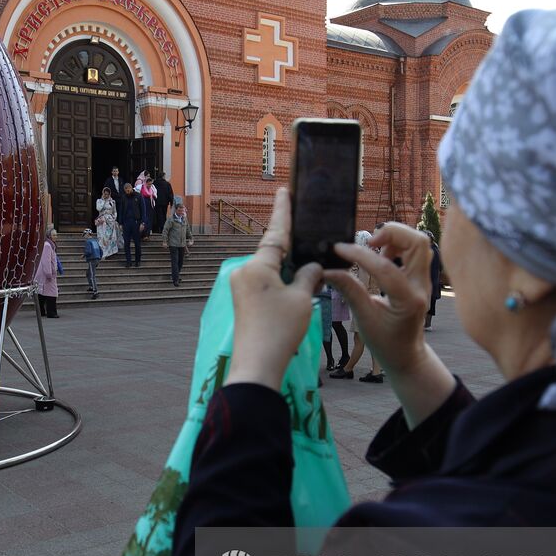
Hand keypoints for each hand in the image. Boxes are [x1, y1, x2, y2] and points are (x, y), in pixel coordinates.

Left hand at [226, 187, 322, 390]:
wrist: (257, 366)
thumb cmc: (280, 329)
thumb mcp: (302, 299)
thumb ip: (308, 276)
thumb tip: (311, 267)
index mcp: (258, 265)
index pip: (275, 231)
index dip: (283, 210)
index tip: (284, 190)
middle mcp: (245, 271)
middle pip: (274, 252)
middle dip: (294, 248)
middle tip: (313, 235)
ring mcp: (242, 287)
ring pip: (272, 269)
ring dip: (290, 269)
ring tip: (313, 270)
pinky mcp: (244, 302)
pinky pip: (267, 283)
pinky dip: (283, 283)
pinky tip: (300, 288)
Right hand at [325, 224, 455, 425]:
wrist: (406, 354)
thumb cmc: (385, 342)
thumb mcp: (363, 319)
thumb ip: (349, 291)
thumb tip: (327, 270)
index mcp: (408, 300)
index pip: (385, 267)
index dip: (359, 254)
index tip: (339, 249)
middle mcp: (422, 286)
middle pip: (417, 242)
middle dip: (391, 233)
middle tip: (368, 243)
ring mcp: (425, 280)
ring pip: (419, 243)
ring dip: (395, 238)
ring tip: (375, 251)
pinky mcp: (422, 277)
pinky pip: (415, 250)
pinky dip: (397, 245)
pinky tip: (381, 258)